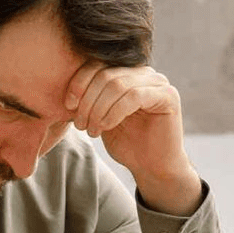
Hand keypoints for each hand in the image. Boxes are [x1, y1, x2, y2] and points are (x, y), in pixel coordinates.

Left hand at [64, 63, 201, 215]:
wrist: (152, 167)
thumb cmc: (127, 143)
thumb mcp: (101, 117)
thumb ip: (90, 98)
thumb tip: (65, 87)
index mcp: (127, 73)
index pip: (97, 64)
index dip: (79, 83)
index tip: (68, 105)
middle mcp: (144, 73)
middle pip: (106, 74)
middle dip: (87, 100)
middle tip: (80, 124)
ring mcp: (158, 82)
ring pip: (117, 85)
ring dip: (98, 109)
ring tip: (91, 130)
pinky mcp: (168, 96)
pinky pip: (133, 96)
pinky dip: (114, 112)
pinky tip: (106, 127)